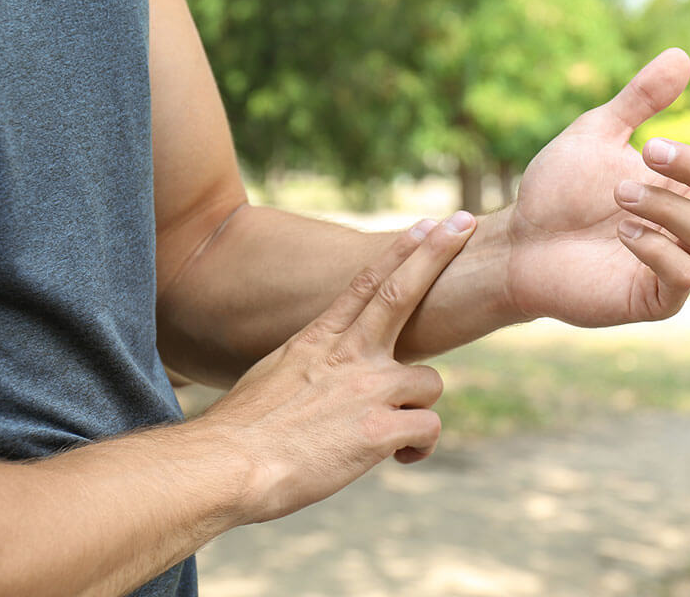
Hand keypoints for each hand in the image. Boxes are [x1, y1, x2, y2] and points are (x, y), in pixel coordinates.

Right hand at [197, 212, 475, 523]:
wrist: (226, 467)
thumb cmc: (243, 433)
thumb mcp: (274, 375)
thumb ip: (312, 362)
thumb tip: (325, 369)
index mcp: (319, 341)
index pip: (366, 283)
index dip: (399, 251)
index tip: (426, 225)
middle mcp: (348, 355)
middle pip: (402, 292)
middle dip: (437, 252)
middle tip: (464, 222)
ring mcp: (367, 388)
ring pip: (430, 383)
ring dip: (416, 408)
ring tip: (386, 434)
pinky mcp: (380, 429)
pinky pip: (429, 428)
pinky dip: (419, 447)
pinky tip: (397, 457)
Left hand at [506, 48, 689, 325]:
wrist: (519, 243)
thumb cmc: (557, 191)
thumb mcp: (596, 134)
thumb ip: (639, 101)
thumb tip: (682, 57)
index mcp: (683, 183)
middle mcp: (688, 221)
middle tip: (648, 151)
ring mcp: (676, 261)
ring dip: (664, 205)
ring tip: (618, 196)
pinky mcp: (655, 297)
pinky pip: (684, 274)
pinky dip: (658, 248)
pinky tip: (624, 234)